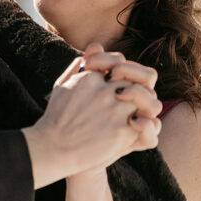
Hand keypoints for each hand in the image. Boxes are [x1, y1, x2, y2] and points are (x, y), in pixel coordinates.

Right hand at [23, 47, 161, 188]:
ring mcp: (115, 109)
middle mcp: (105, 90)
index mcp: (91, 76)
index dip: (122, 71)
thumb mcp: (62, 85)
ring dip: (145, 103)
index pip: (119, 62)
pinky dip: (146, 124)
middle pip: (136, 78)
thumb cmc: (55, 118)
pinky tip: (135, 127)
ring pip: (147, 96)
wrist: (52, 149)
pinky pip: (148, 122)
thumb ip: (78, 67)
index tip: (117, 82)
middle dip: (137, 86)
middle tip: (130, 98)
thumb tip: (93, 51)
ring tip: (135, 112)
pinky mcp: (123, 131)